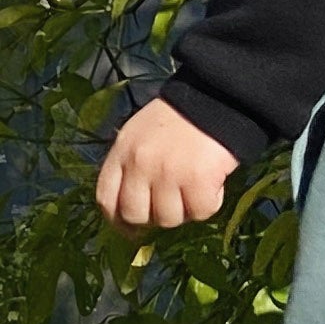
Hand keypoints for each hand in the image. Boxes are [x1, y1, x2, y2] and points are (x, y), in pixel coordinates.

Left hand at [96, 100, 237, 230]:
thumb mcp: (141, 135)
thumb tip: (133, 208)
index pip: (106, 200)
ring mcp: (168, 173)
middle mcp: (140, 165)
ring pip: (169, 219)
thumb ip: (131, 167)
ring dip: (185, 210)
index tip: (133, 227)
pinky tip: (214, 183)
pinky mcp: (198, 179)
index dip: (118, 220)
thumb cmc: (180, 117)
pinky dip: (210, 202)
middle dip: (154, 217)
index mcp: (122, 152)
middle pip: (135, 215)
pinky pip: (200, 212)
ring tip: (195, 188)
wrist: (217, 96)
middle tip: (173, 204)